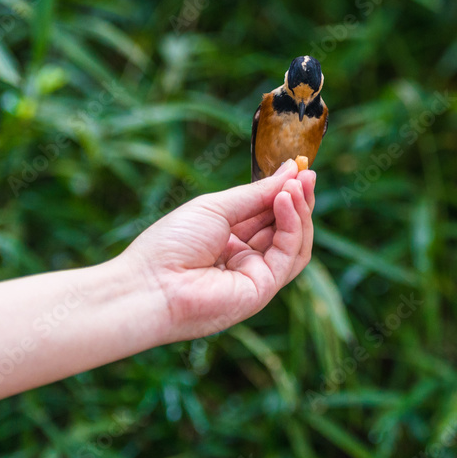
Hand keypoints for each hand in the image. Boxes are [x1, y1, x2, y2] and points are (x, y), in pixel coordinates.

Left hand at [120, 159, 315, 341]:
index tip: (298, 168)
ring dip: (300, 212)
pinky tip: (285, 201)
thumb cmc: (172, 243)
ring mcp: (255, 276)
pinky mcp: (263, 289)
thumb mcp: (216, 208)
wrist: (150, 284)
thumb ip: (256, 194)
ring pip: (294, 244)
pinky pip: (288, 255)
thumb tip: (290, 171)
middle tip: (306, 173)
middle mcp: (244, 259)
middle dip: (298, 200)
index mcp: (229, 239)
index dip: (284, 192)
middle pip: (285, 229)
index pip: (267, 214)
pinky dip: (292, 226)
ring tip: (298, 184)